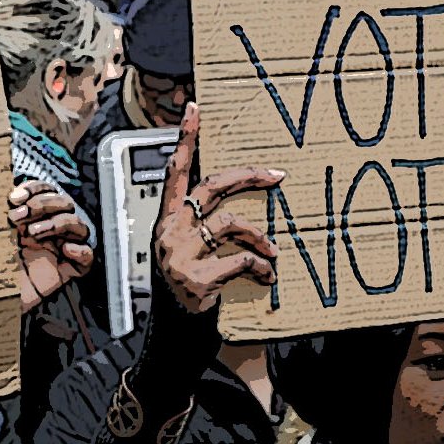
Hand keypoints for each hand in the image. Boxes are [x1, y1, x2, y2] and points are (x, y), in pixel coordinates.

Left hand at [8, 182, 93, 313]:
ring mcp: (59, 249)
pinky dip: (81, 250)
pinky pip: (87, 257)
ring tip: (32, 234)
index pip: (47, 190)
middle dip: (43, 204)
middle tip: (18, 217)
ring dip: (58, 223)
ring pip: (79, 226)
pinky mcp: (67, 271)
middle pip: (65, 204)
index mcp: (33, 217)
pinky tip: (66, 250)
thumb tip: (3, 194)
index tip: (14, 198)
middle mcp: (48, 230)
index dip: (35, 188)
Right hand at [152, 103, 282, 313]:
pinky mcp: (196, 277)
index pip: (174, 171)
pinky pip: (242, 260)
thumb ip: (201, 226)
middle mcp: (168, 232)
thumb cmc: (187, 289)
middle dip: (247, 176)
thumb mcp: (186, 252)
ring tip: (271, 253)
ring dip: (259, 238)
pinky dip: (260, 268)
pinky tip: (265, 279)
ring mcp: (179, 254)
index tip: (194, 107)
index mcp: (166, 221)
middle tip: (277, 175)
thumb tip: (239, 208)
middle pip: (211, 187)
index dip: (185, 139)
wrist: (173, 335)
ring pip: (230, 224)